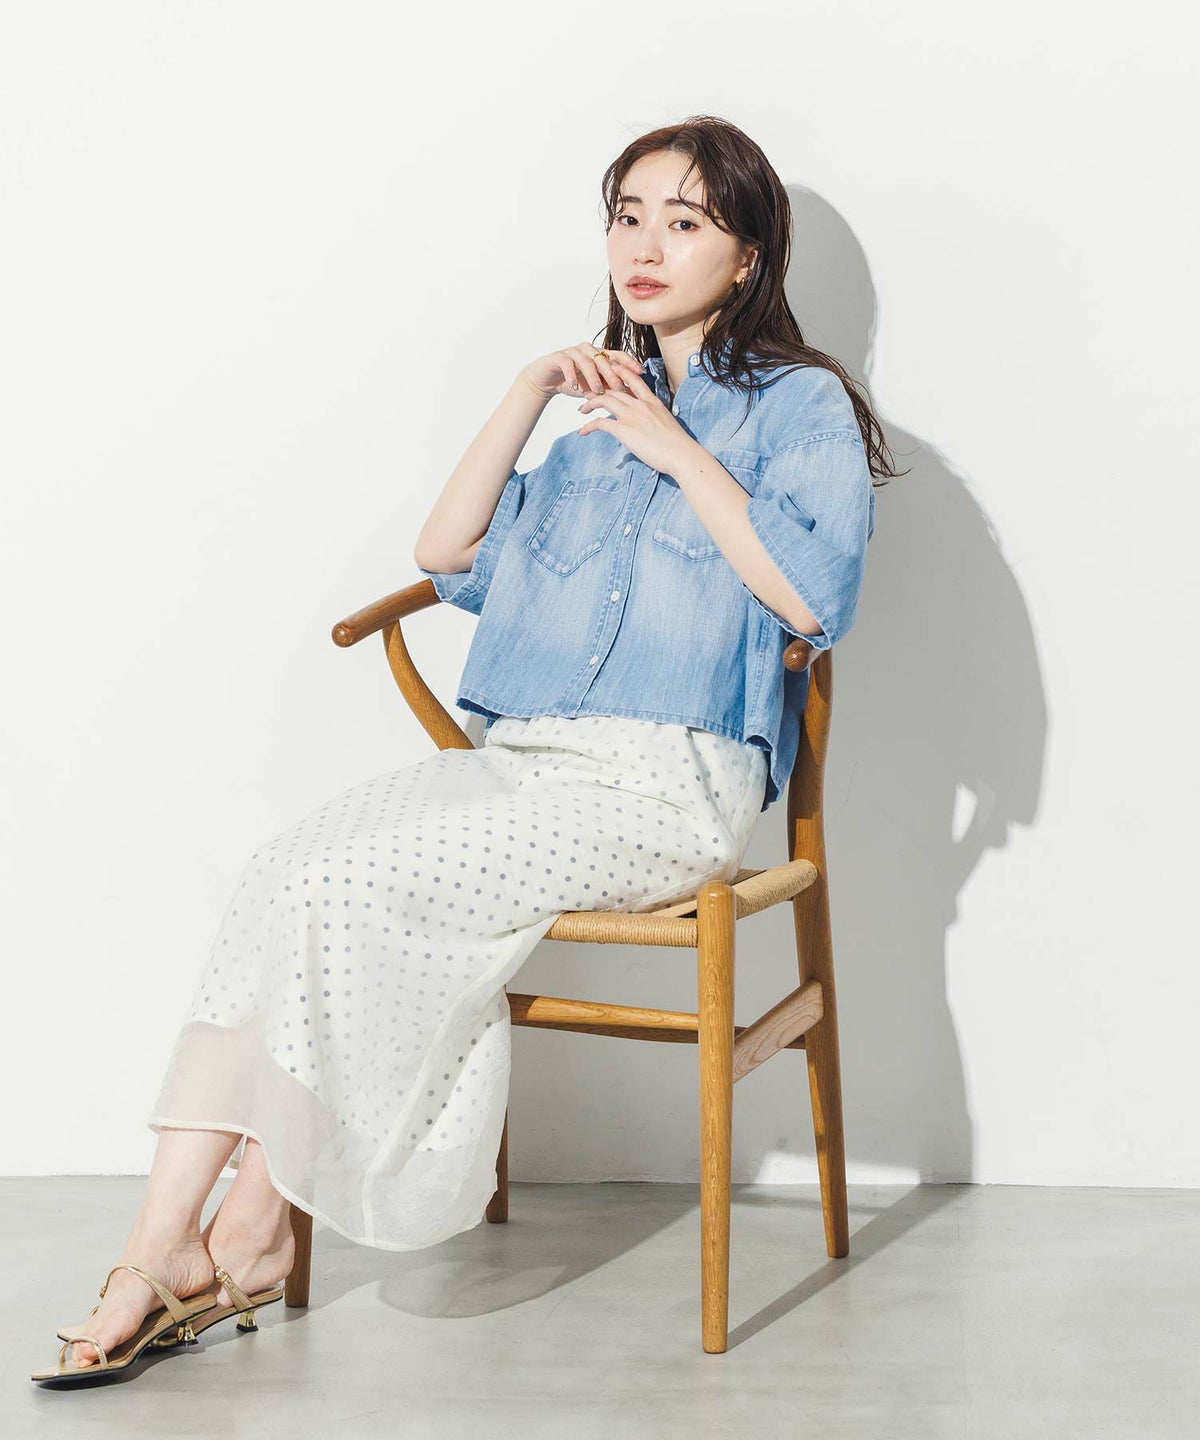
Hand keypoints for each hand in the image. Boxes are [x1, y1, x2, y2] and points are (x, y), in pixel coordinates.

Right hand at [521, 343, 645, 401]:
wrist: (547, 380)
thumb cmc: (573, 382)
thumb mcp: (593, 387)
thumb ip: (609, 388)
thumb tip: (631, 397)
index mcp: (599, 354)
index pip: (618, 355)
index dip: (630, 362)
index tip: (641, 373)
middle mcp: (588, 350)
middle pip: (604, 359)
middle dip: (613, 374)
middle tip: (620, 388)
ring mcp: (573, 352)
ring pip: (587, 362)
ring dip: (593, 377)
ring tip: (597, 391)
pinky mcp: (559, 357)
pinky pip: (567, 364)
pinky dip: (572, 375)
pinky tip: (575, 387)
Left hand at [576, 365, 691, 475]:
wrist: (682, 454)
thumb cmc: (679, 446)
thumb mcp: (668, 425)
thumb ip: (656, 420)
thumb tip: (652, 428)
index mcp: (653, 401)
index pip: (634, 379)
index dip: (620, 372)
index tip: (610, 371)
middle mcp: (641, 404)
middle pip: (614, 388)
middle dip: (599, 389)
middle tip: (588, 393)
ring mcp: (632, 415)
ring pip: (605, 400)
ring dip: (590, 403)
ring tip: (582, 409)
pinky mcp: (624, 430)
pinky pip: (600, 423)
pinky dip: (589, 426)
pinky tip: (582, 432)